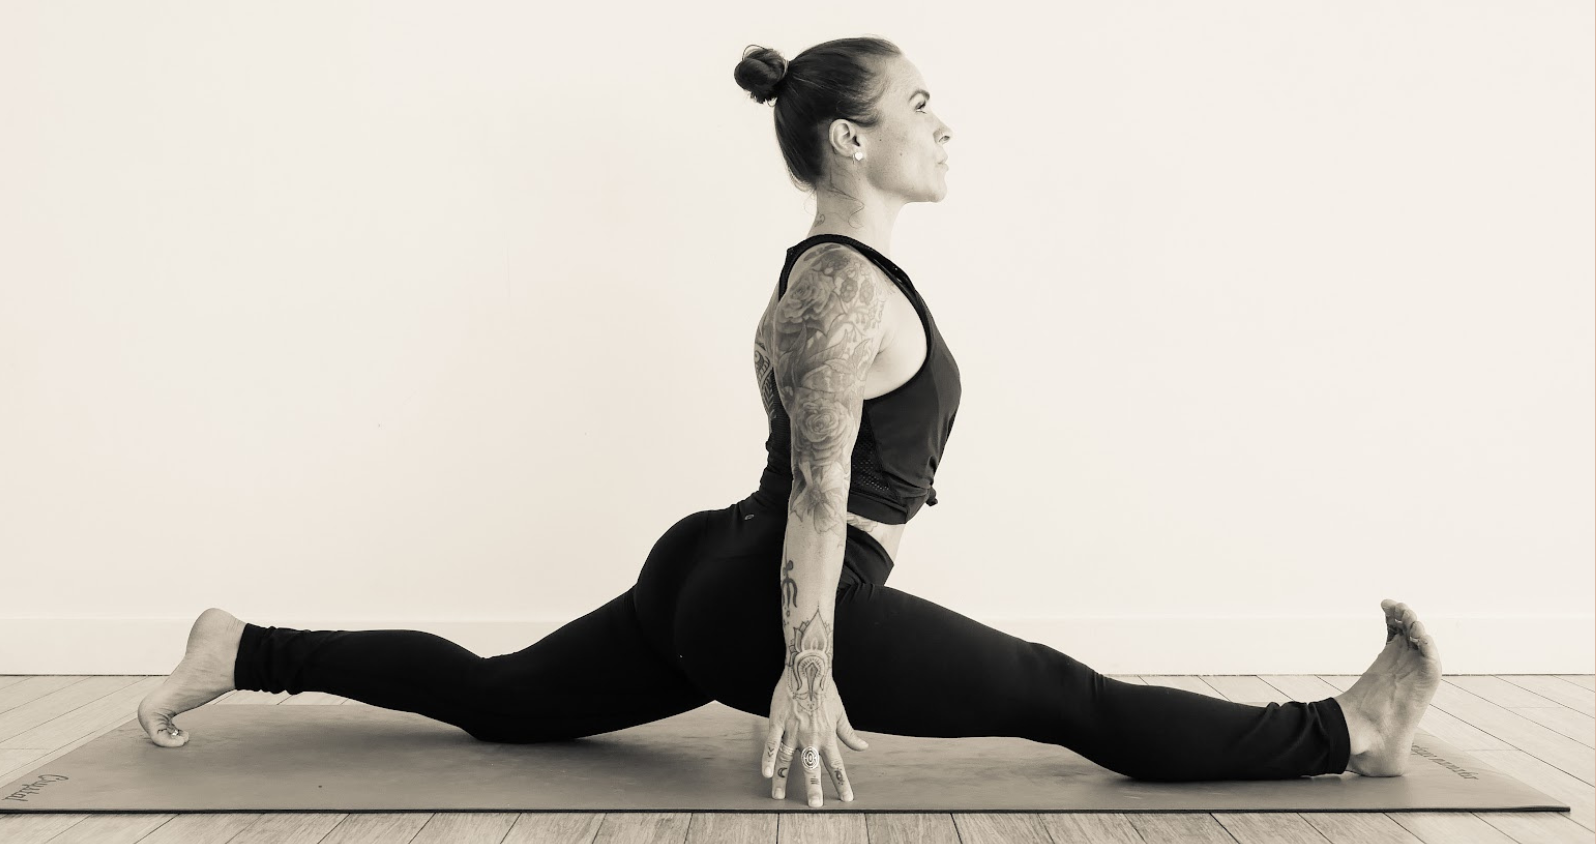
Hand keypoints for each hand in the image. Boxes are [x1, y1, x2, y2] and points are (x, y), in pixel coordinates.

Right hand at [760, 663, 869, 806]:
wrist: (808, 669)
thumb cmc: (826, 691)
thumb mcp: (840, 713)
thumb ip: (849, 734)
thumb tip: (864, 747)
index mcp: (827, 736)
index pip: (836, 764)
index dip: (841, 782)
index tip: (846, 799)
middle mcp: (811, 736)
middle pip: (812, 767)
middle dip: (814, 787)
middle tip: (815, 805)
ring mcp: (793, 730)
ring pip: (787, 759)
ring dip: (783, 778)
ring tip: (779, 797)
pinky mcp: (778, 722)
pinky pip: (772, 743)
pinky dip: (768, 758)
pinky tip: (766, 772)